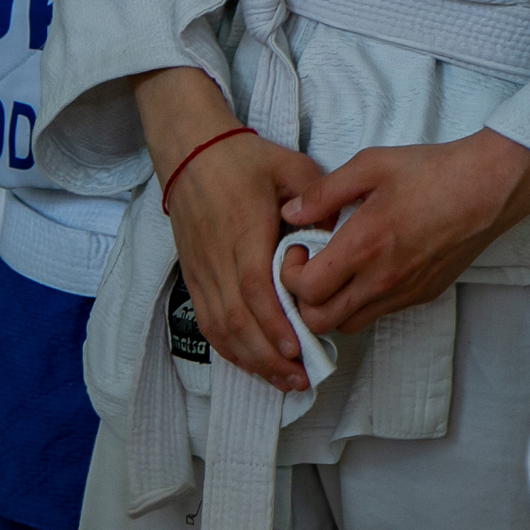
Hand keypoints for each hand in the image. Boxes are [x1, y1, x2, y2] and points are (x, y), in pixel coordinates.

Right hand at [135, 66, 323, 391]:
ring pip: (220, 327)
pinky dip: (229, 348)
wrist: (190, 149)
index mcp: (243, 230)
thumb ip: (318, 199)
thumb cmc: (243, 158)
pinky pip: (207, 321)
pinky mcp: (192, 275)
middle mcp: (217, 256)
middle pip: (237, 319)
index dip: (274, 322)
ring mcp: (200, 269)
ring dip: (250, 359)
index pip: (254, 287)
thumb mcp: (290, 166)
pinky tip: (252, 362)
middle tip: (300, 378)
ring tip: (282, 380)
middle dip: (268, 355)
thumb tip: (339, 236)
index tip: (297, 346)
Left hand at [278, 130, 529, 335]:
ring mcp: (404, 293)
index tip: (298, 247)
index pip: (306, 291)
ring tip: (335, 270)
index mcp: (364, 246)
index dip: (289, 274)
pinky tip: (367, 269)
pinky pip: (379, 313)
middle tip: (309, 266)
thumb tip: (290, 214)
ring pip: (349, 325)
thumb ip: (324, 192)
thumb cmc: (431, 171)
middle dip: (302, 300)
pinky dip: (362, 302)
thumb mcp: (370, 165)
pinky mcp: (423, 296)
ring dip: (332, 305)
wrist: (489, 188)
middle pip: (320, 322)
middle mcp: (382, 280)